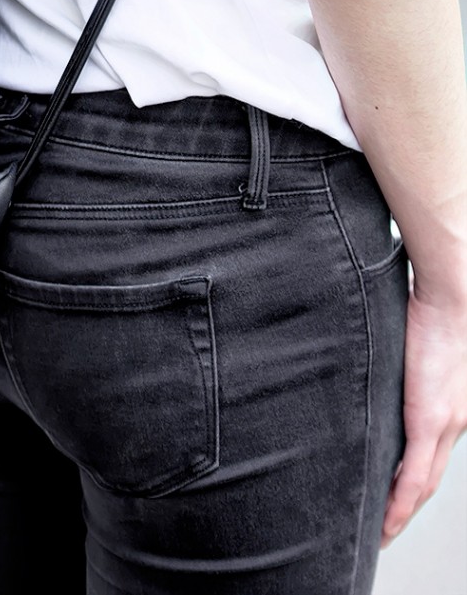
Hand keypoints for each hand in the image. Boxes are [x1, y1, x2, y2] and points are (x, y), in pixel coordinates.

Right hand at [382, 287, 466, 546]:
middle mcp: (455, 424)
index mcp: (452, 407)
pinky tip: (387, 522)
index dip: (413, 484)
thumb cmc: (431, 306)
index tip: (393, 500)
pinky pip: (413, 476)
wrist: (454, 294)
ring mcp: (445, 425)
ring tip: (379, 533)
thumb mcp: (417, 344)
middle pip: (429, 480)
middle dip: (406, 508)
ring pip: (423, 485)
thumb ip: (401, 364)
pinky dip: (399, 505)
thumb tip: (371, 358)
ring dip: (401, 514)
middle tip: (383, 529)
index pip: (432, 457)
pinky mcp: (429, 421)